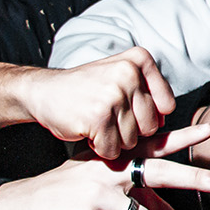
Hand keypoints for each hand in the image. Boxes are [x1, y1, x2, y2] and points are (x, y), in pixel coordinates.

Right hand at [0, 125, 209, 209]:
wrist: (17, 209)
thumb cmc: (60, 195)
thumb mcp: (90, 172)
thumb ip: (120, 172)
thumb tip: (150, 169)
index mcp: (112, 160)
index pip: (152, 146)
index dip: (181, 137)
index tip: (207, 129)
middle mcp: (108, 171)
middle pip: (160, 174)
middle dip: (195, 179)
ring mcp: (97, 194)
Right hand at [20, 47, 177, 158]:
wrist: (43, 90)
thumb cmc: (86, 88)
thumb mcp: (120, 76)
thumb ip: (147, 92)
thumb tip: (165, 121)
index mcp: (139, 59)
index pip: (167, 105)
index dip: (147, 117)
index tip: (127, 110)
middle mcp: (129, 73)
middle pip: (151, 126)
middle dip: (131, 131)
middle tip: (108, 118)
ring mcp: (113, 95)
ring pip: (133, 140)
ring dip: (114, 140)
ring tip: (96, 122)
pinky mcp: (98, 117)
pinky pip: (113, 150)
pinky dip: (100, 148)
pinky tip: (88, 131)